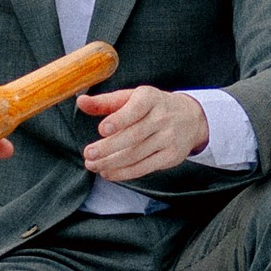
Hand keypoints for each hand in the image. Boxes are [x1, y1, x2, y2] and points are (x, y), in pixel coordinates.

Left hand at [77, 86, 210, 181]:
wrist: (190, 118)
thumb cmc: (152, 106)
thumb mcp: (131, 98)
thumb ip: (105, 102)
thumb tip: (80, 101)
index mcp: (150, 98)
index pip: (136, 109)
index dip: (119, 119)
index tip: (102, 129)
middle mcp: (162, 117)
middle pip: (133, 136)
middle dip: (108, 147)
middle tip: (88, 154)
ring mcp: (168, 138)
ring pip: (136, 154)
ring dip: (111, 163)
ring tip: (93, 165)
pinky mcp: (170, 156)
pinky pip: (143, 167)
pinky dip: (123, 173)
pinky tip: (108, 172)